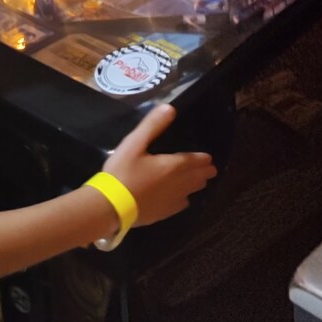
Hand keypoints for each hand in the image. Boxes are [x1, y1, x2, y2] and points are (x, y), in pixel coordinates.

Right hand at [104, 103, 216, 228]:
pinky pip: (180, 205)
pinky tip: (181, 199)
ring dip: (196, 184)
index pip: (195, 161)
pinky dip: (184, 199)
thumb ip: (153, 125)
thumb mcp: (134, 144)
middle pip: (197, 177)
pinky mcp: (163, 213)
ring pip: (191, 191)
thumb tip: (170, 108)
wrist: (111, 206)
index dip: (203, 159)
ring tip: (199, 181)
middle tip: (210, 170)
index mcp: (173, 166)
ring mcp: (172, 201)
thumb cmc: (122, 172)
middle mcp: (178, 184)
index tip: (209, 158)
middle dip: (204, 172)